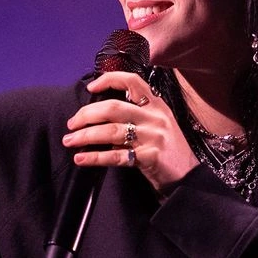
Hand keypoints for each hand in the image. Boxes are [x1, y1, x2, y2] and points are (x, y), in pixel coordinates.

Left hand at [62, 71, 199, 191]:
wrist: (188, 178)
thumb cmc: (166, 151)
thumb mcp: (157, 125)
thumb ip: (134, 116)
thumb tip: (98, 116)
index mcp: (157, 105)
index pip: (132, 81)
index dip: (109, 79)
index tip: (90, 88)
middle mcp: (155, 117)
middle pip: (113, 108)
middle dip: (86, 115)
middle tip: (71, 124)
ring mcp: (154, 137)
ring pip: (111, 131)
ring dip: (85, 136)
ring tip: (69, 141)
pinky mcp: (150, 157)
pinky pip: (116, 155)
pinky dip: (95, 157)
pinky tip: (81, 159)